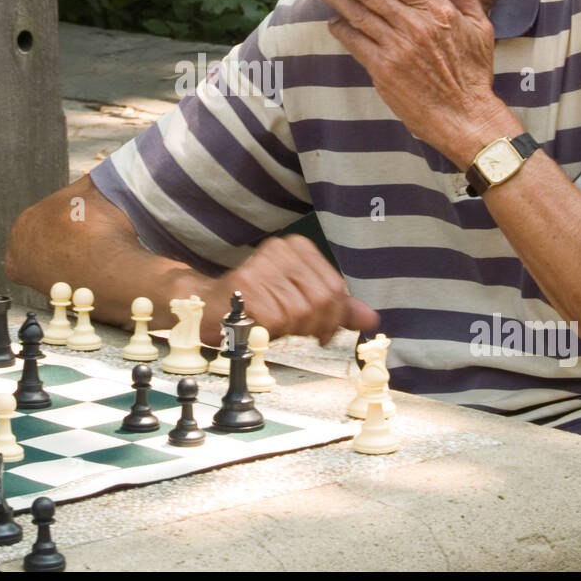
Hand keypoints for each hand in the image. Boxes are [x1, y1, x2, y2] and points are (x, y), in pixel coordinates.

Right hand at [199, 235, 378, 345]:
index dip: (334, 317)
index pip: (336, 288)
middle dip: (315, 325)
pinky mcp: (246, 285)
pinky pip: (277, 320)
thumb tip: (371, 318)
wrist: (209, 307)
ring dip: (290, 329)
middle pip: (322, 300)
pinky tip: (260, 325)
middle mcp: (281, 249)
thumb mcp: (302, 303)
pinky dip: (271, 331)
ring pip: (300, 312)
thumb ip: (337, 309)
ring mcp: (262, 265)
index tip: (322, 330)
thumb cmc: (257, 306)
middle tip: (300, 332)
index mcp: (298, 248)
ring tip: (275, 325)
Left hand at [316, 0, 519, 168]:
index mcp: (436, 9)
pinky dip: (341, 29)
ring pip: (357, 14)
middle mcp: (413, 24)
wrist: (464, 115)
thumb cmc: (473, 71)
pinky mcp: (382, 69)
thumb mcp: (479, 25)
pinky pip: (354, 42)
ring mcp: (396, 47)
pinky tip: (334, 22)